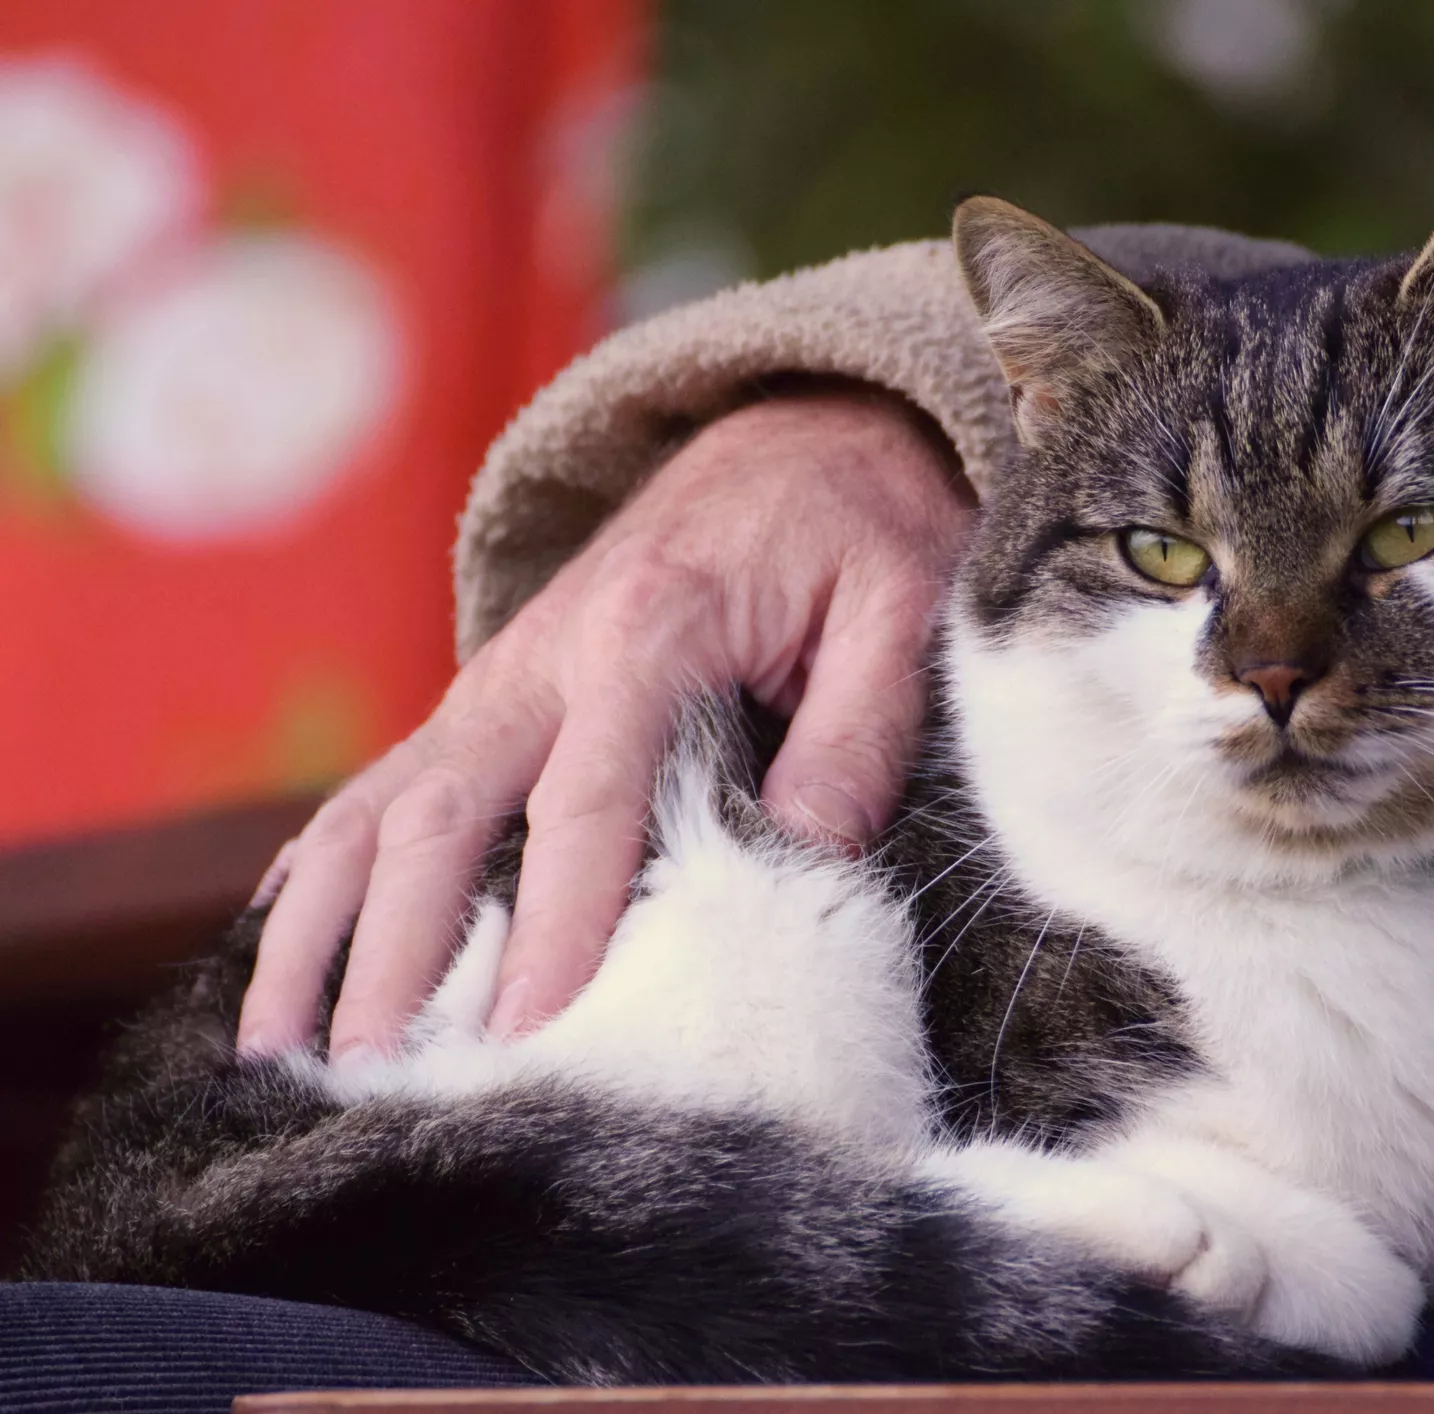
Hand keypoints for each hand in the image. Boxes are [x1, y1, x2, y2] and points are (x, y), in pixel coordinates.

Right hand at [236, 386, 972, 1061]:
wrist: (801, 431)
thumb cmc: (857, 528)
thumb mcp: (900, 610)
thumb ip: (859, 731)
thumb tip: (803, 856)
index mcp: (649, 631)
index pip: (587, 804)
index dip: (553, 925)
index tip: (525, 1037)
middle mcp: (546, 656)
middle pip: (442, 815)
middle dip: (398, 952)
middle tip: (373, 1076)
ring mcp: (502, 678)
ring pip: (378, 806)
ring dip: (319, 927)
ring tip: (269, 1046)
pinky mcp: (491, 697)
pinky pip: (382, 787)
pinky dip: (323, 870)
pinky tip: (282, 951)